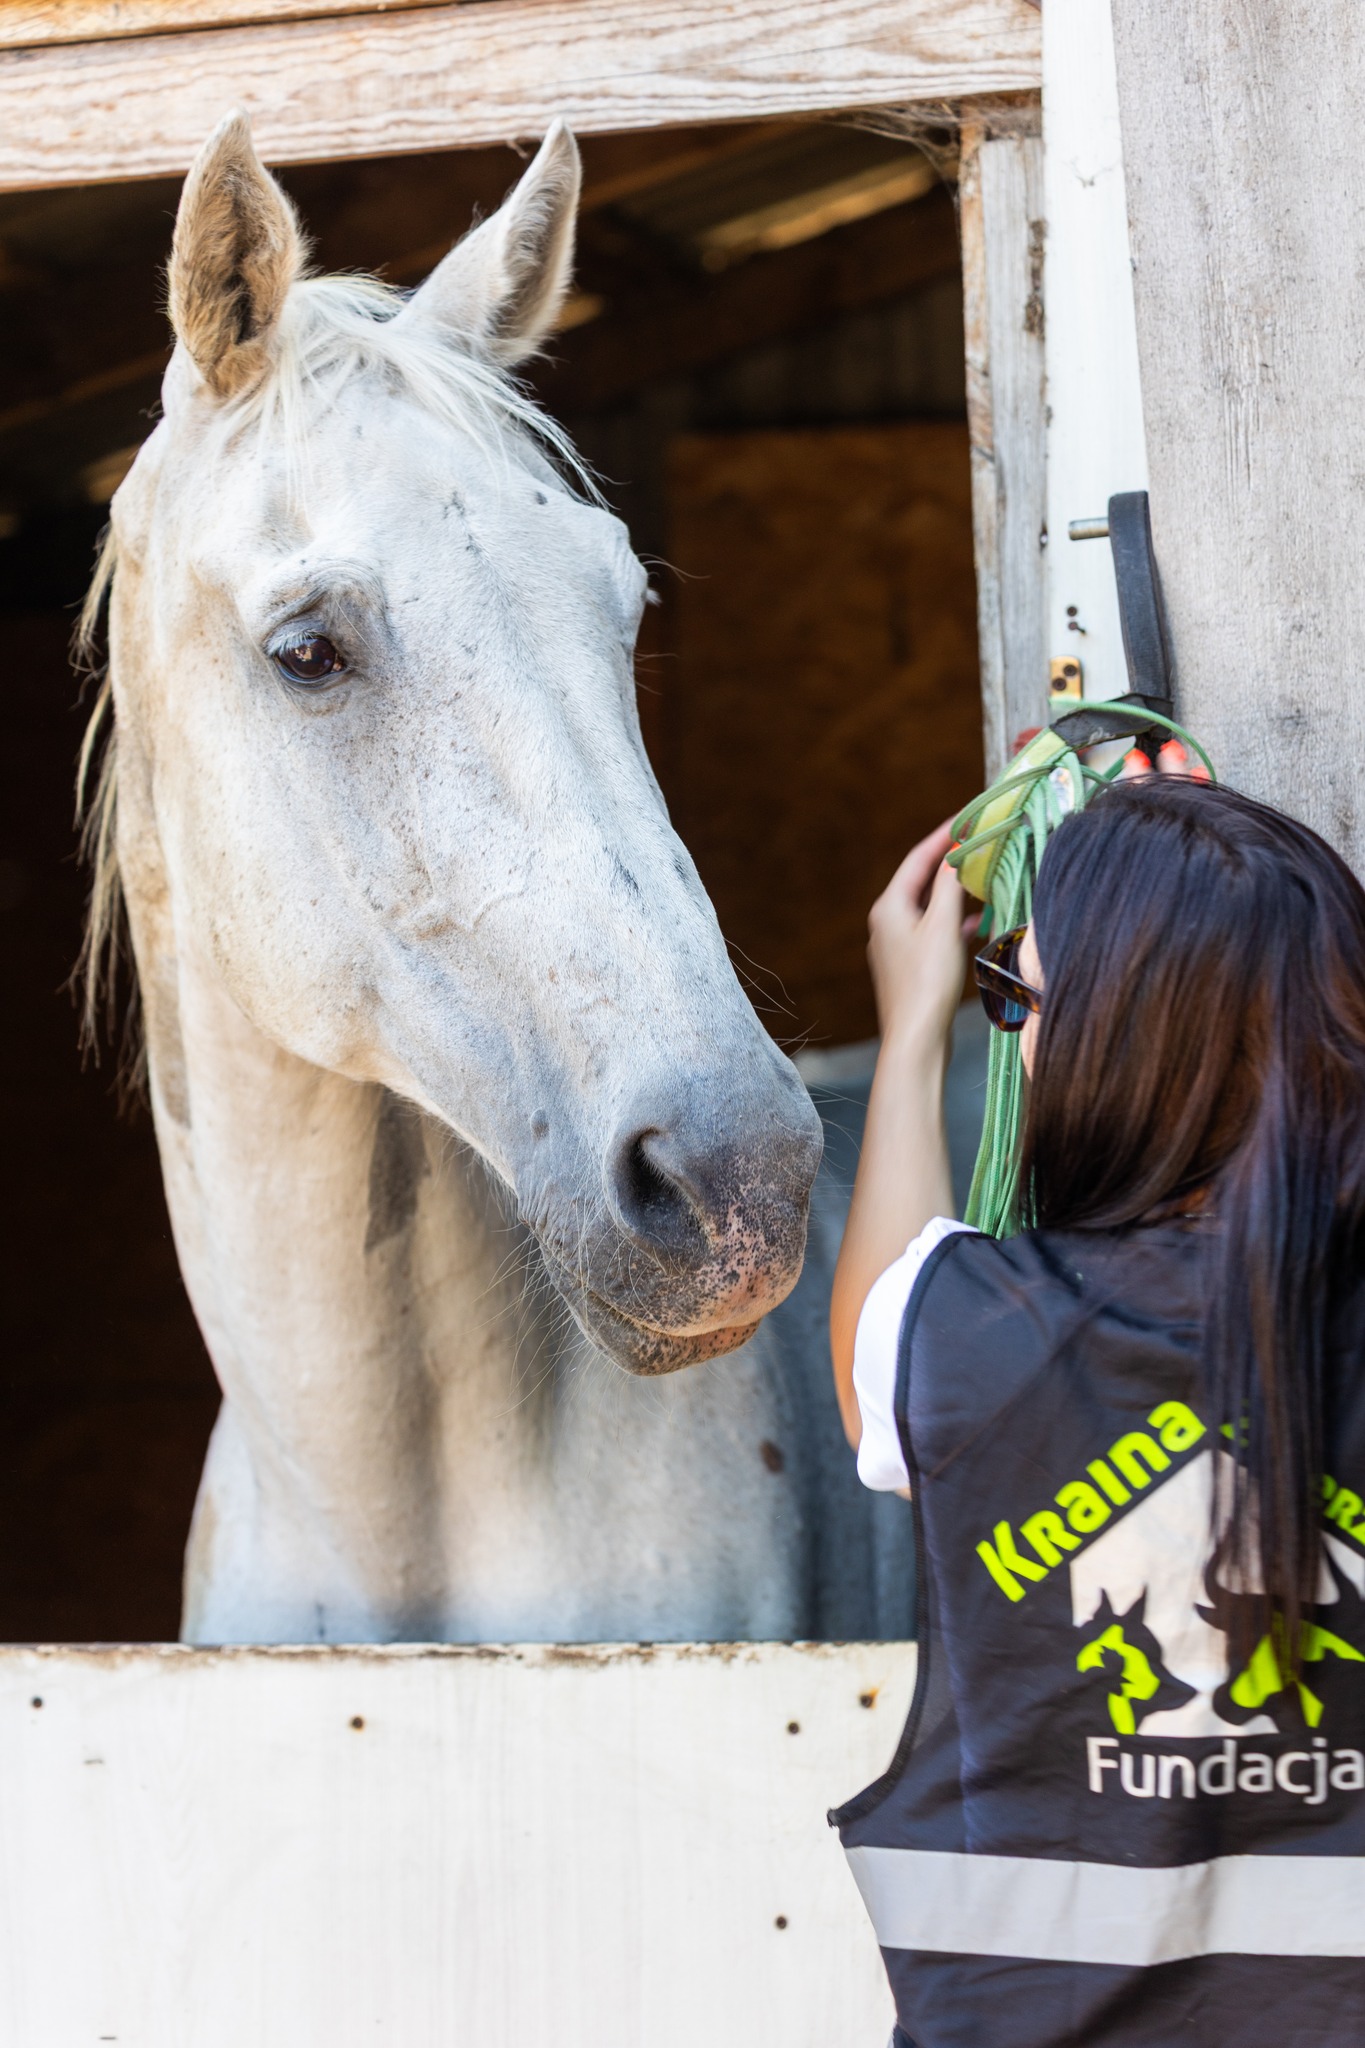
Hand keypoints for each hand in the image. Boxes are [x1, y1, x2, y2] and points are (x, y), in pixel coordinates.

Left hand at [867, 821, 973, 1048]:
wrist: (916, 1039)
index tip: (966, 817)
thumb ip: (951, 886)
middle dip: (952, 865)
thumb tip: (956, 853)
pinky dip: (955, 923)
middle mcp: (887, 922)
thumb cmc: (928, 982)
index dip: (943, 836)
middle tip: (980, 845)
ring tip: (985, 882)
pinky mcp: (910, 966)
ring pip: (931, 908)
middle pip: (923, 882)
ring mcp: (897, 946)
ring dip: (957, 895)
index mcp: (889, 907)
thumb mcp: (943, 926)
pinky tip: (976, 925)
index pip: (918, 858)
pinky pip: (934, 932)